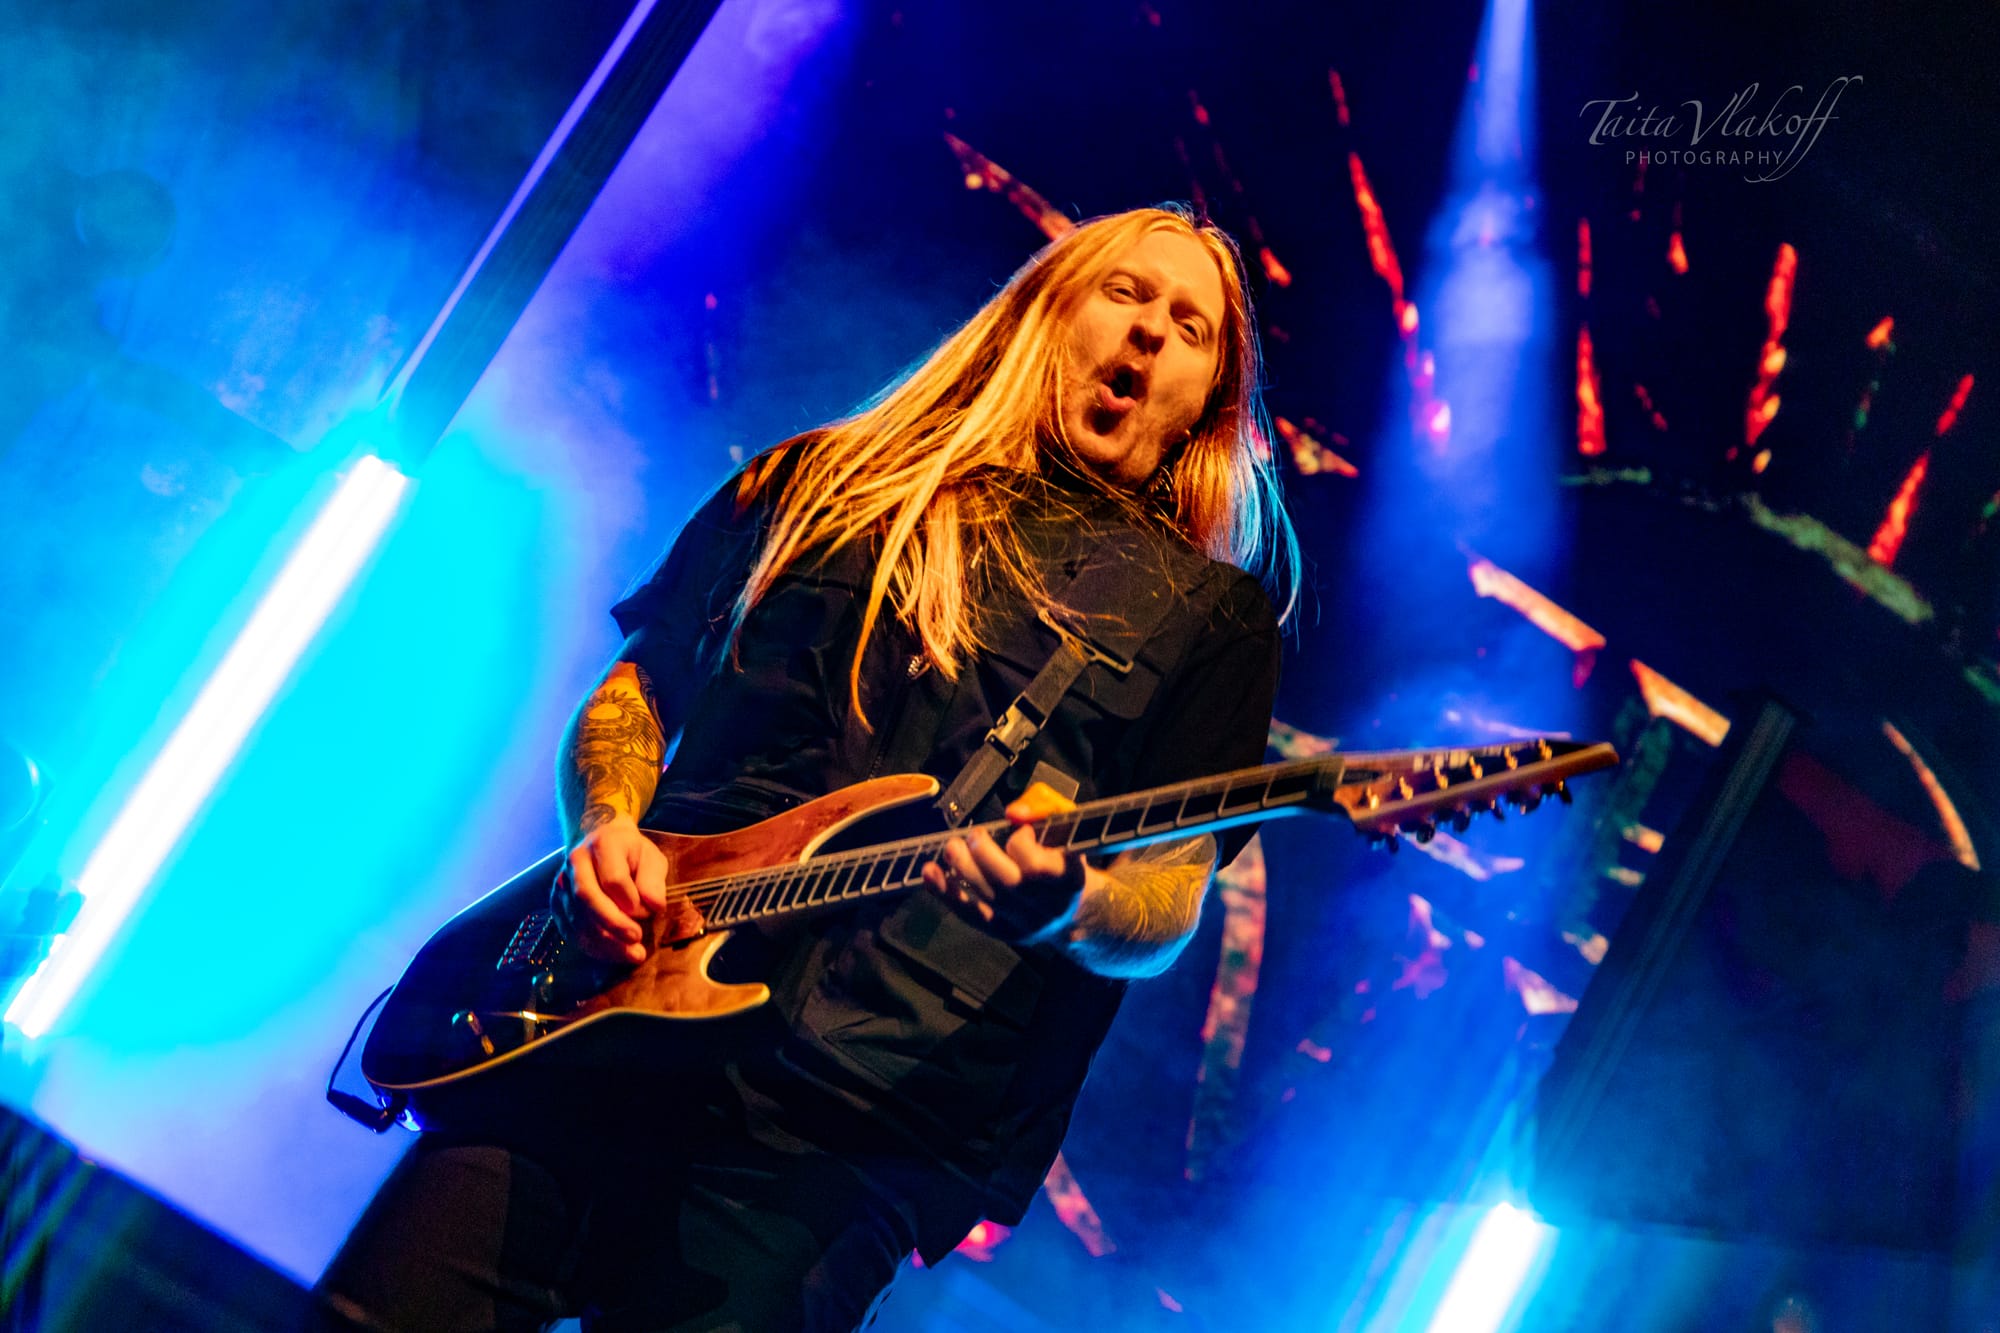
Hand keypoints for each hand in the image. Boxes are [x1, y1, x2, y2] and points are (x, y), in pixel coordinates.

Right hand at [552, 814, 695, 963]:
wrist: (601, 843)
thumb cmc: (631, 854)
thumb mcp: (652, 858)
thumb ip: (654, 880)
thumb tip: (654, 906)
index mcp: (602, 844)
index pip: (613, 879)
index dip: (631, 900)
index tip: (651, 912)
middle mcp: (576, 861)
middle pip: (587, 897)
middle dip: (613, 924)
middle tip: (637, 940)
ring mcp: (562, 883)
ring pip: (576, 917)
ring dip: (605, 942)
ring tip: (633, 954)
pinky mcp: (557, 903)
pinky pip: (570, 930)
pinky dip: (593, 947)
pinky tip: (614, 953)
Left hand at [921, 782, 1088, 945]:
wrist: (1074, 911)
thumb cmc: (1065, 860)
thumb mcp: (1067, 829)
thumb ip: (1044, 810)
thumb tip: (1014, 812)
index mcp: (1068, 880)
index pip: (1036, 865)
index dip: (1020, 842)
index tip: (1020, 830)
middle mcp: (1046, 907)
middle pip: (1007, 883)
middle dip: (982, 854)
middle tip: (974, 835)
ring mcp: (1022, 923)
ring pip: (986, 897)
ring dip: (961, 867)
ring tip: (952, 847)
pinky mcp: (1001, 931)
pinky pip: (969, 914)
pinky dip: (945, 892)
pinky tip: (930, 872)